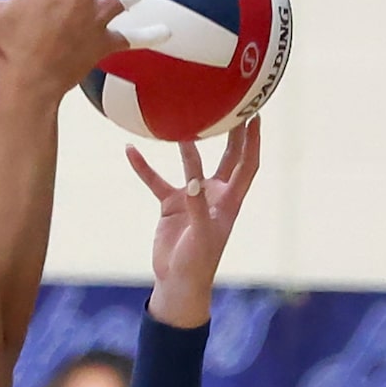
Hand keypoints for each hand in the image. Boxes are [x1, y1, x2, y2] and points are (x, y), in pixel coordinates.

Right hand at [127, 121, 260, 328]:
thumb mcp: (201, 236)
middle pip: (226, 156)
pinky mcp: (171, 205)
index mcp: (229, 201)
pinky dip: (144, 168)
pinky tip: (130, 150)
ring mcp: (192, 198)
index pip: (247, 165)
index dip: (253, 141)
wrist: (177, 283)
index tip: (255, 115)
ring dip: (186, 144)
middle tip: (230, 103)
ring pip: (191, 163)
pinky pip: (156, 181)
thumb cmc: (197, 264)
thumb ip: (198, 208)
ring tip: (180, 119)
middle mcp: (214, 195)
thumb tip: (193, 183)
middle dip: (231, 132)